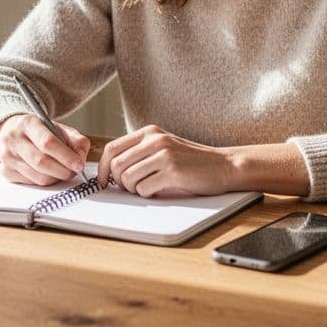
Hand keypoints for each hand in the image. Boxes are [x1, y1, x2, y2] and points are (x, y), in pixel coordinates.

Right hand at [0, 114, 89, 186]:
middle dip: (63, 171)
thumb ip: (75, 140)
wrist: (8, 132)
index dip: (66, 156)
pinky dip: (45, 181)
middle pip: (42, 162)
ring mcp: (8, 157)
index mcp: (28, 123)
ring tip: (62, 171)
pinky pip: (32, 183)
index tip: (79, 164)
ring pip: (38, 177)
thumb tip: (81, 158)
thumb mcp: (57, 127)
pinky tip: (48, 173)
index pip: (47, 142)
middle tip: (74, 171)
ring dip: (56, 178)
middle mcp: (14, 139)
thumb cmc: (37, 131)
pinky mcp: (7, 172)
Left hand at [97, 125, 231, 197]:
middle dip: (120, 182)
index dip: (102, 169)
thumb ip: (140, 152)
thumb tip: (111, 170)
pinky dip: (148, 194)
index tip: (104, 182)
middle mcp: (154, 140)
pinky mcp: (172, 171)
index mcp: (149, 132)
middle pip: (117, 166)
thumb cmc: (192, 161)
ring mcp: (164, 154)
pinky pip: (144, 189)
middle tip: (133, 187)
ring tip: (150, 187)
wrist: (224, 165)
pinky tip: (161, 189)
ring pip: (128, 179)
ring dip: (135, 190)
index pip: (112, 148)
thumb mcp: (164, 147)